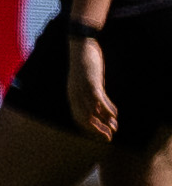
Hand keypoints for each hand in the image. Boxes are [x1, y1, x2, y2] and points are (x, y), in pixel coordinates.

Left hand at [68, 24, 119, 142]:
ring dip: (104, 121)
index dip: (89, 130)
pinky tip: (114, 114)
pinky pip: (98, 99)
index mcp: (72, 96)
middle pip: (84, 119)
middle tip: (108, 138)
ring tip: (114, 128)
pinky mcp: (90, 81)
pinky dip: (106, 108)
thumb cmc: (84, 66)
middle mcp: (74, 95)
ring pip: (92, 111)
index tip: (100, 136)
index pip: (78, 119)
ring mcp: (82, 88)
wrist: (80, 46)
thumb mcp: (88, 84)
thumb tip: (102, 113)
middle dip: (96, 130)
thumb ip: (93, 98)